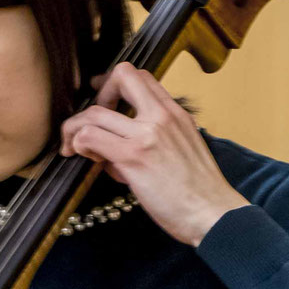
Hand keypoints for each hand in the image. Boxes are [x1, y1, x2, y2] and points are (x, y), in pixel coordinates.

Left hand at [60, 63, 249, 246]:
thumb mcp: (184, 151)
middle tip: (90, 122)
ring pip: (95, 113)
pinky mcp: (133, 158)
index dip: (115, 84)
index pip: (142, 77)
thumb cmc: (198, 192)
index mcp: (175, 114)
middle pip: (121, 75)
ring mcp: (146, 135)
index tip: (104, 101)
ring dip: (75, 128)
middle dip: (97, 94)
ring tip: (75, 148)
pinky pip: (90, 137)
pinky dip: (78, 144)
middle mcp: (161, 116)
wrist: (213, 212)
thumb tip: (116, 151)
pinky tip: (84, 158)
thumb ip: (154, 141)